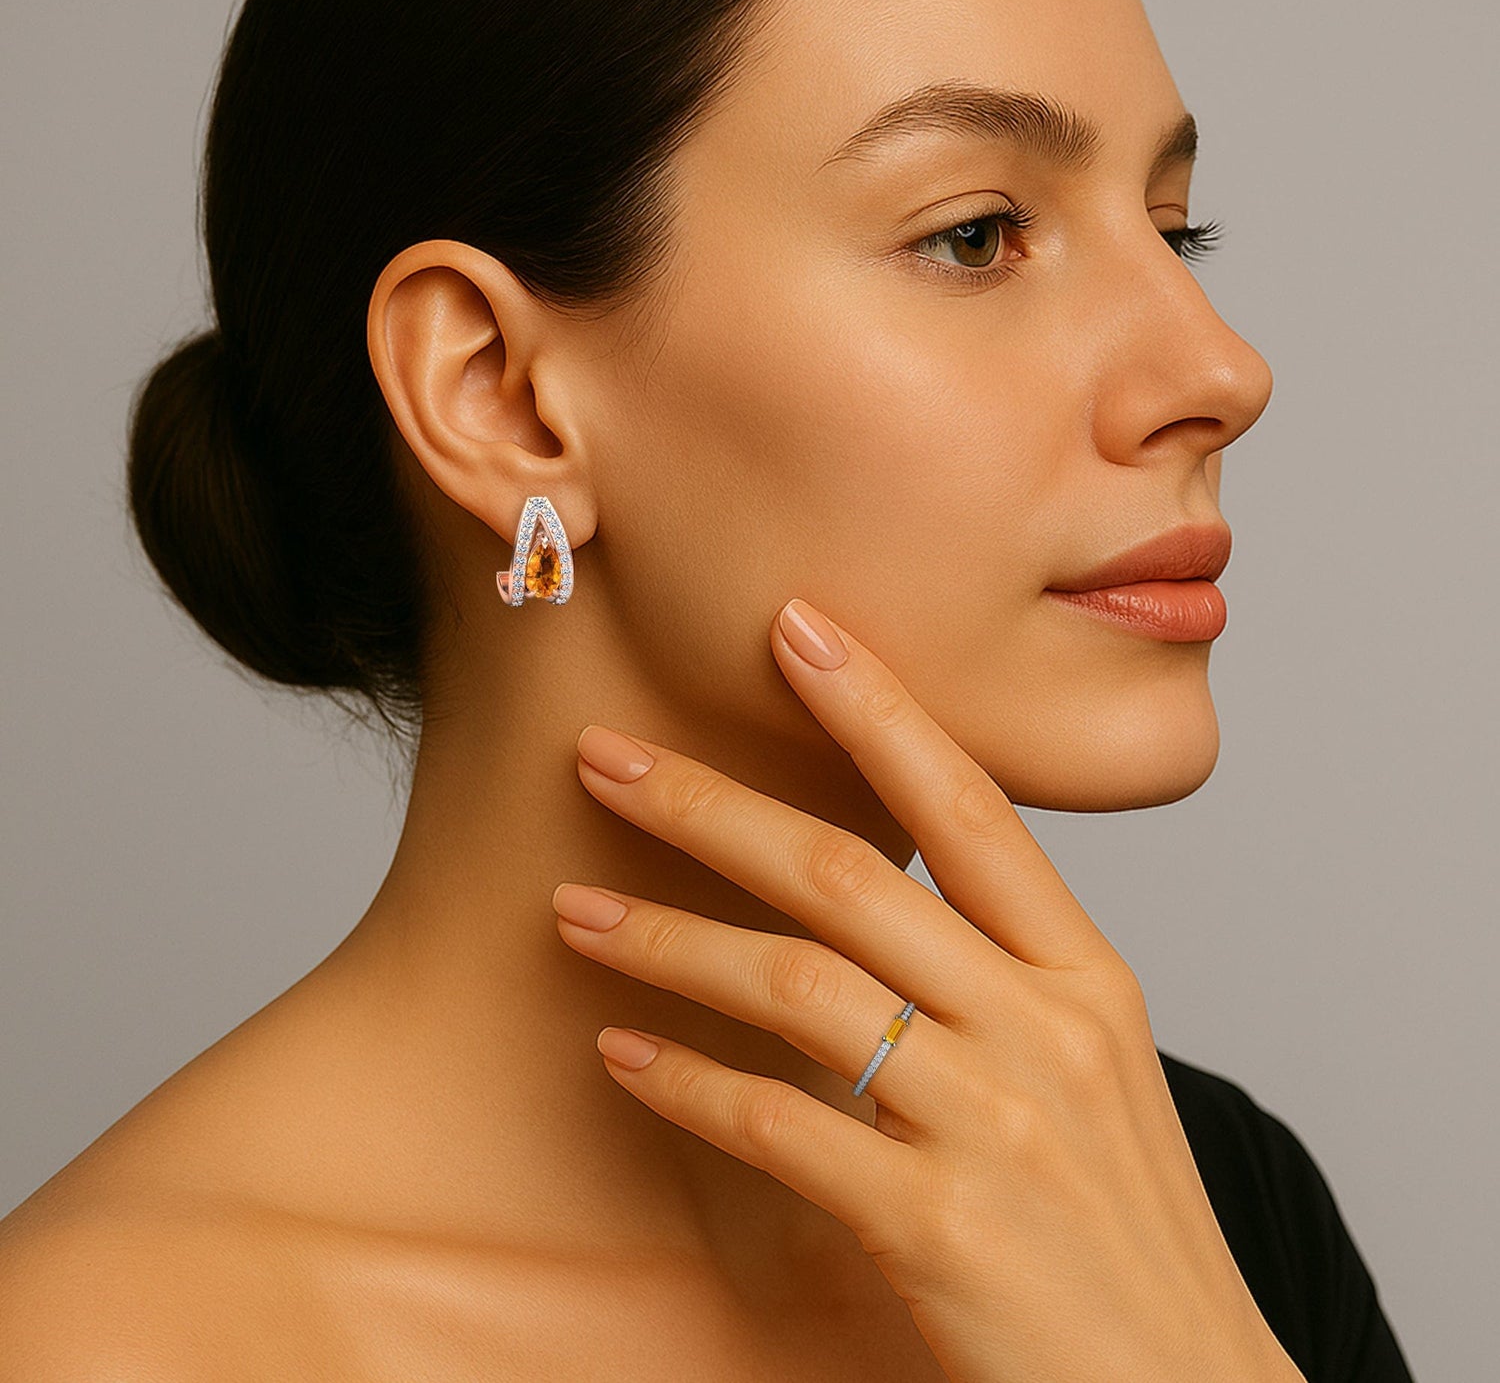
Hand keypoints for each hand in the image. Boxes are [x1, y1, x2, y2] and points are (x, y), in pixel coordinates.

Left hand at [552, 597, 1302, 1382]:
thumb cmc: (1121, 1229)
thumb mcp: (1090, 1069)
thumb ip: (998, 974)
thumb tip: (874, 897)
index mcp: (1085, 974)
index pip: (970, 805)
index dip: (877, 707)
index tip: (795, 629)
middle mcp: (1044, 1027)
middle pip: (851, 876)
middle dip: (713, 806)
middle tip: (608, 757)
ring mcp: (996, 1125)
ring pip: (800, 985)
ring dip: (669, 938)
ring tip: (573, 911)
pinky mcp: (941, 1230)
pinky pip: (783, 1125)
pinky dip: (689, 1082)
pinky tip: (622, 1053)